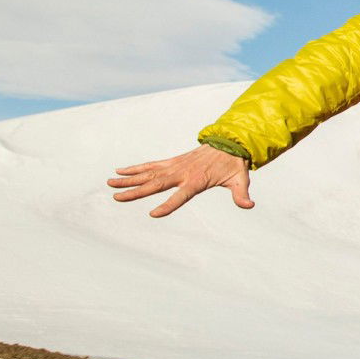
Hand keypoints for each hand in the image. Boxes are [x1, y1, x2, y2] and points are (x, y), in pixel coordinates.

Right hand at [109, 144, 253, 217]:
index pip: (180, 196)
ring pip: (148, 174)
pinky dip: (135, 168)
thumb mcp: (240, 180)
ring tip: (109, 184)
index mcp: (197, 181)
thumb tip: (250, 205)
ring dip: (128, 180)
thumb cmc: (233, 166)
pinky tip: (119, 171)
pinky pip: (151, 165)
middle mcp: (182, 173)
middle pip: (156, 184)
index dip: (168, 205)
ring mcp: (175, 166)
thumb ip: (242, 195)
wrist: (229, 144)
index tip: (153, 214)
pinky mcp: (172, 161)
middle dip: (136, 192)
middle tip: (116, 198)